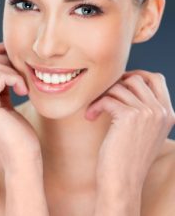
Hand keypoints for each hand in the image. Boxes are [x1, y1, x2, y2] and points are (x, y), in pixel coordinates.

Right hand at [0, 43, 41, 170]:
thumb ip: (0, 78)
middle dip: (6, 61)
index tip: (15, 60)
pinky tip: (23, 92)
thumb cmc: (18, 128)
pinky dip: (15, 79)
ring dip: (12, 71)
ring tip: (22, 86)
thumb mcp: (6, 97)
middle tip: (21, 77)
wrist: (22, 155)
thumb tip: (4, 52)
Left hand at [85, 70, 174, 192]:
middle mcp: (161, 111)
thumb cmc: (128, 156)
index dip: (136, 75)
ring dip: (103, 96)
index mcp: (168, 113)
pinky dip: (95, 105)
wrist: (122, 181)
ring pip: (119, 87)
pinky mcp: (129, 116)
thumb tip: (126, 81)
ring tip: (94, 109)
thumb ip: (144, 107)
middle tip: (104, 96)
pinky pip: (107, 98)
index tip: (120, 84)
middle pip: (136, 78)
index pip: (156, 78)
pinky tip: (90, 116)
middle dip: (117, 84)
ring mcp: (147, 112)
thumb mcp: (145, 130)